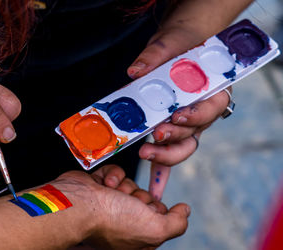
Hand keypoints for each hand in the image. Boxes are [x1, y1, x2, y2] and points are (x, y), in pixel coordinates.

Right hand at [56, 165, 189, 248]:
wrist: (80, 203)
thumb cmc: (113, 219)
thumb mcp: (155, 229)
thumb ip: (177, 223)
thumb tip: (185, 210)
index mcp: (135, 237)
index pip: (158, 216)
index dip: (156, 210)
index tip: (147, 212)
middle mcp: (123, 221)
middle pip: (145, 198)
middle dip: (139, 196)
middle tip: (128, 202)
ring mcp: (110, 204)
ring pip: (131, 184)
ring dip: (124, 186)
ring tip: (111, 193)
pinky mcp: (100, 186)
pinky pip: (117, 174)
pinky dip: (112, 176)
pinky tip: (104, 184)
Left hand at [127, 12, 233, 198]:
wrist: (177, 49)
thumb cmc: (179, 47)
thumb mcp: (168, 44)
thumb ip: (155, 55)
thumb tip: (135, 71)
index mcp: (210, 91)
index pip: (211, 108)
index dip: (196, 115)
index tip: (177, 115)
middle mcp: (200, 113)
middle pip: (194, 133)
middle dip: (175, 137)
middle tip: (157, 135)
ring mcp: (185, 126)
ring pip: (182, 147)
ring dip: (165, 154)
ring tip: (145, 153)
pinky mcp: (170, 132)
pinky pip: (168, 154)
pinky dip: (161, 173)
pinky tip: (154, 190)